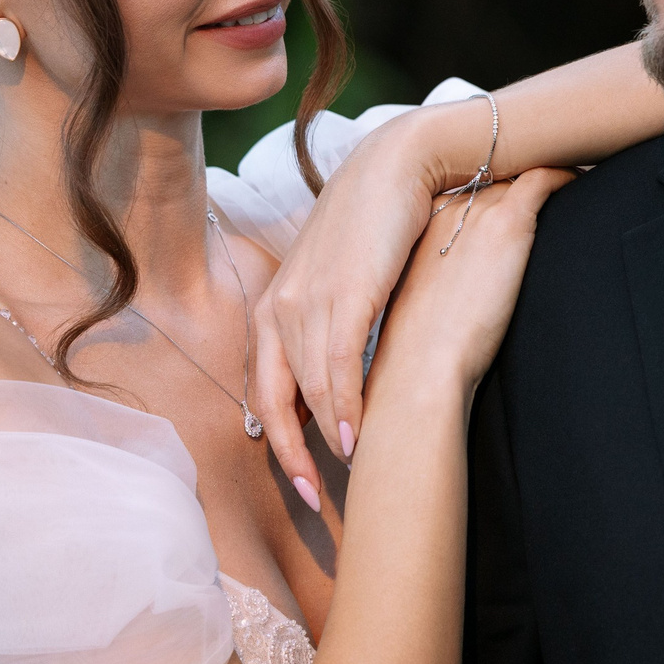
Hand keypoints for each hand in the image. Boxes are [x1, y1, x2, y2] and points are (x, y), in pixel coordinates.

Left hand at [252, 104, 477, 488]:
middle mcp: (281, 306)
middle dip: (293, 455)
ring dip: (326, 439)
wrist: (399, 164)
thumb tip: (340, 377)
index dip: (279, 443)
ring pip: (309, 390)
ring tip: (346, 476)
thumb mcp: (343, 280)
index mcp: (275, 306)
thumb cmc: (377, 224)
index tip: (302, 483)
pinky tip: (356, 439)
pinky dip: (344, 409)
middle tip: (316, 499)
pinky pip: (336, 368)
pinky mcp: (344, 293)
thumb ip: (333, 328)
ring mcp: (308, 300)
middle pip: (275, 401)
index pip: (265, 391)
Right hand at [364, 169, 574, 399]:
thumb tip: (465, 290)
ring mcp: (475, 212)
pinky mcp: (506, 222)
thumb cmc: (421, 349)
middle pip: (491, 180)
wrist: (420, 364)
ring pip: (517, 175)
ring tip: (567, 178)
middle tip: (544, 185)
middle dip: (516, 182)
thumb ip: (444, 282)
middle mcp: (446, 209)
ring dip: (542, 177)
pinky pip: (543, 179)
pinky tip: (579, 180)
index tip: (512, 200)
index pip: (464, 194)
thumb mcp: (425, 303)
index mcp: (421, 226)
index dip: (491, 195)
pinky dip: (564, 175)